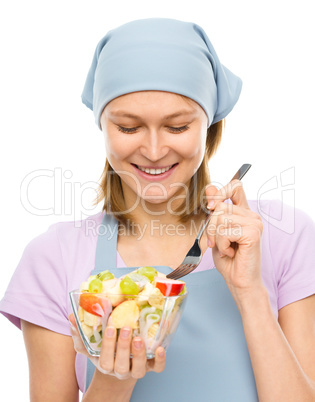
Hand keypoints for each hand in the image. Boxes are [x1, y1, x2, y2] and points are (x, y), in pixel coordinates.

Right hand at [68, 313, 165, 379]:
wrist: (121, 365)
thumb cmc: (106, 351)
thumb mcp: (92, 344)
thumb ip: (81, 332)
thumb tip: (71, 316)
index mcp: (105, 364)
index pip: (104, 359)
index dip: (108, 345)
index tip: (110, 327)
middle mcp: (120, 369)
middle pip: (120, 365)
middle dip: (123, 347)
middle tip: (127, 328)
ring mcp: (136, 369)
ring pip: (138, 369)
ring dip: (139, 354)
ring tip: (139, 338)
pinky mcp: (151, 366)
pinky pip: (157, 368)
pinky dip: (160, 360)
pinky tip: (161, 348)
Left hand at [205, 180, 264, 300]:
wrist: (239, 281)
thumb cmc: (228, 259)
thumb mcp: (216, 232)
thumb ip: (214, 211)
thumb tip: (209, 188)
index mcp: (244, 213)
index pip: (235, 186)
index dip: (220, 191)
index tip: (210, 205)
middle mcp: (252, 215)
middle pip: (219, 207)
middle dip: (210, 226)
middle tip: (214, 242)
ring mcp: (255, 223)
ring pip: (220, 219)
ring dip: (215, 237)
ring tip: (224, 248)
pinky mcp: (253, 233)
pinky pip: (225, 231)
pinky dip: (221, 244)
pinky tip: (230, 252)